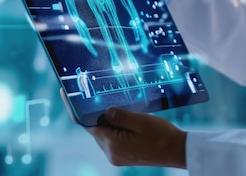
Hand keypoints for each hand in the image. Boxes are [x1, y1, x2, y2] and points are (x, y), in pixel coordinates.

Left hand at [60, 89, 186, 167]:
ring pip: (104, 132)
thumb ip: (121, 116)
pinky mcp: (124, 154)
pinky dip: (114, 125)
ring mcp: (117, 155)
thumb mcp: (142, 121)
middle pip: (95, 128)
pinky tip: (121, 114)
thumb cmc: (163, 136)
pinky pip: (113, 137)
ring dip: (106, 118)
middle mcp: (112, 153)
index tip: (66, 93)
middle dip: (94, 111)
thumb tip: (104, 111)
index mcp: (113, 145)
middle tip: (91, 90)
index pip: (87, 124)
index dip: (75, 108)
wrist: (179, 151)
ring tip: (111, 101)